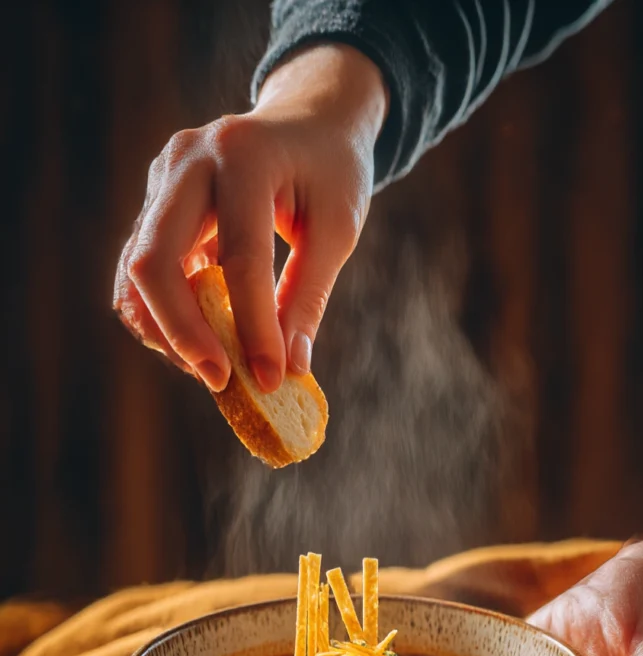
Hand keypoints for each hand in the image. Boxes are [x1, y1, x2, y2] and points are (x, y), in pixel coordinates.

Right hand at [113, 45, 387, 392]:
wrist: (306, 120)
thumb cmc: (330, 172)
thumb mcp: (337, 229)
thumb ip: (307, 298)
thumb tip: (287, 370)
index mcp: (244, 156)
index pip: (239, 256)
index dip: (253, 325)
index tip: (270, 379)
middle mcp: (187, 160)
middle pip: (155, 261)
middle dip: (183, 332)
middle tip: (221, 381)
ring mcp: (160, 179)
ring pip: (137, 271)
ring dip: (167, 330)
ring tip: (212, 368)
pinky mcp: (152, 203)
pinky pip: (142, 270)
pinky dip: (163, 314)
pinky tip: (199, 341)